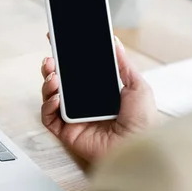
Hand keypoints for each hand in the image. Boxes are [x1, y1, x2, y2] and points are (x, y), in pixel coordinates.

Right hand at [41, 35, 157, 161]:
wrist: (138, 147)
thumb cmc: (143, 123)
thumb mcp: (137, 86)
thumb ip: (122, 64)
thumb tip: (114, 42)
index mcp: (98, 92)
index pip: (77, 72)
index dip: (66, 58)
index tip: (58, 43)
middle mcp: (83, 104)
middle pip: (59, 82)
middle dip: (51, 68)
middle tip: (50, 59)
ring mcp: (73, 118)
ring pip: (50, 97)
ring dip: (48, 84)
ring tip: (53, 77)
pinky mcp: (66, 132)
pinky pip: (48, 117)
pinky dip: (48, 106)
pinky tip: (56, 99)